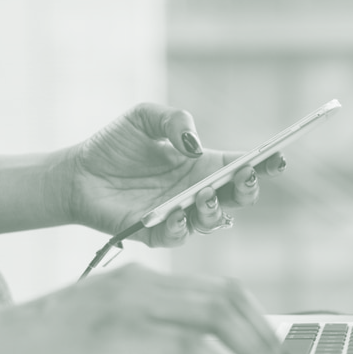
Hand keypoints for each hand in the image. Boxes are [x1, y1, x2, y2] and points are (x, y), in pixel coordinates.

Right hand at [0, 263, 295, 353]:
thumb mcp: (114, 335)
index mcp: (145, 279)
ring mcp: (130, 304)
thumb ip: (157, 339)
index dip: (258, 319)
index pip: (221, 288)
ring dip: (253, 351)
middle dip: (266, 336)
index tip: (277, 350)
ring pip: (216, 317)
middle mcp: (143, 283)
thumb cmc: (48, 346)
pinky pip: (185, 346)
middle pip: (228, 299)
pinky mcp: (116, 332)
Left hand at [59, 103, 286, 245]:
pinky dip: (181, 226)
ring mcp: (180, 215)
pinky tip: (176, 212)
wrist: (75, 173)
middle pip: (238, 198)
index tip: (277, 157)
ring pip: (214, 222)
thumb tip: (195, 145)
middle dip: (248, 189)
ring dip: (215, 209)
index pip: (243, 166)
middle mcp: (198, 192)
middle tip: (243, 175)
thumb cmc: (113, 145)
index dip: (264, 164)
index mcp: (203, 165)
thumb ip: (174, 120)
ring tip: (204, 194)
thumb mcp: (144, 117)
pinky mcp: (155, 233)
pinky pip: (178, 236)